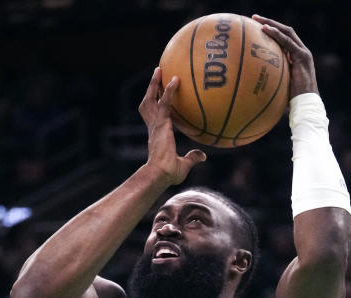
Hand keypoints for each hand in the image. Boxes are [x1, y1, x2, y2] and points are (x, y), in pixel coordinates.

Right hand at [139, 67, 205, 185]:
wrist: (160, 173)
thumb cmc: (169, 173)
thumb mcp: (183, 165)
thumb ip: (192, 158)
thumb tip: (203, 156)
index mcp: (157, 134)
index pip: (154, 116)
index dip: (155, 106)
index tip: (159, 96)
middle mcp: (154, 126)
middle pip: (148, 103)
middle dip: (151, 89)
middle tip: (157, 75)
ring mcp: (156, 124)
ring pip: (151, 99)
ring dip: (154, 84)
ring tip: (159, 70)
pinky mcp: (161, 123)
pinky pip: (166, 103)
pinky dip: (170, 91)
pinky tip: (177, 79)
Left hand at [252, 15, 317, 96]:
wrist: (306, 104)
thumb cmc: (291, 100)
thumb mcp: (279, 85)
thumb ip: (272, 78)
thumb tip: (253, 81)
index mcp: (296, 57)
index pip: (284, 38)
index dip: (271, 30)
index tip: (256, 26)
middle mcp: (301, 51)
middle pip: (285, 31)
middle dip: (269, 22)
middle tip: (254, 18)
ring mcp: (303, 53)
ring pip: (287, 32)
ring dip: (271, 24)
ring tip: (257, 20)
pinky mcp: (302, 57)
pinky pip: (287, 42)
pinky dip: (276, 34)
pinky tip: (265, 30)